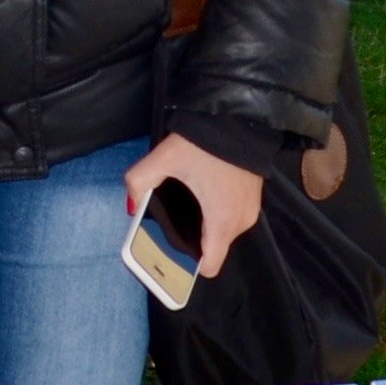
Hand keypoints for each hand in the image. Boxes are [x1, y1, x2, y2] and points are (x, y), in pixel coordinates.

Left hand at [127, 134, 265, 265]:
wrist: (240, 117)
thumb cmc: (203, 143)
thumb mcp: (164, 159)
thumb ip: (139, 182)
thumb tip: (131, 204)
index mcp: (221, 222)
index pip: (210, 266)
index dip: (187, 265)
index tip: (171, 255)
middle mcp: (240, 222)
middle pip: (212, 248)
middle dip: (192, 241)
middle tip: (173, 220)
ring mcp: (250, 211)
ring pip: (221, 232)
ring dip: (205, 225)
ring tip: (188, 203)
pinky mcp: (254, 198)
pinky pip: (231, 217)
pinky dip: (217, 212)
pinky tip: (204, 191)